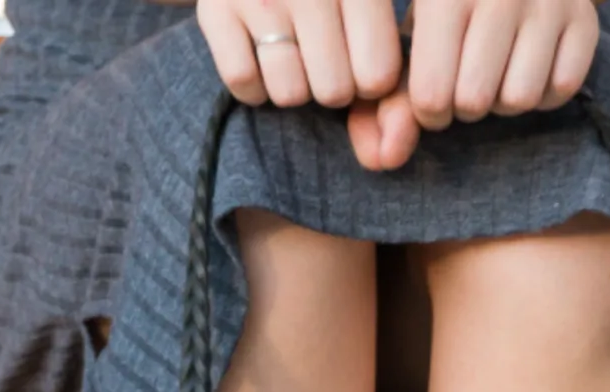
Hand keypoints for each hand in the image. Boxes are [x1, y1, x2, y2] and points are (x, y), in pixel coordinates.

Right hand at [196, 0, 402, 108]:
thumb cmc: (336, 0)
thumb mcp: (375, 19)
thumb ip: (393, 86)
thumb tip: (384, 158)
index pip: (378, 77)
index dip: (371, 86)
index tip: (362, 61)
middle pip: (334, 92)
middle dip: (331, 87)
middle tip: (322, 58)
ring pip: (288, 93)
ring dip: (292, 88)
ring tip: (293, 57)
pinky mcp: (215, 11)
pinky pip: (242, 81)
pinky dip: (253, 86)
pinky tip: (260, 61)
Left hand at [405, 0, 598, 128]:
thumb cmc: (446, 13)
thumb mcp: (409, 41)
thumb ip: (387, 100)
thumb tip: (385, 160)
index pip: (432, 94)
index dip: (428, 113)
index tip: (430, 99)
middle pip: (475, 102)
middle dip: (463, 107)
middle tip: (464, 84)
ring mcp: (548, 4)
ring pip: (519, 100)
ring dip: (502, 102)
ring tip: (494, 75)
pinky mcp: (585, 20)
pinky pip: (561, 89)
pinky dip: (543, 94)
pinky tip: (528, 68)